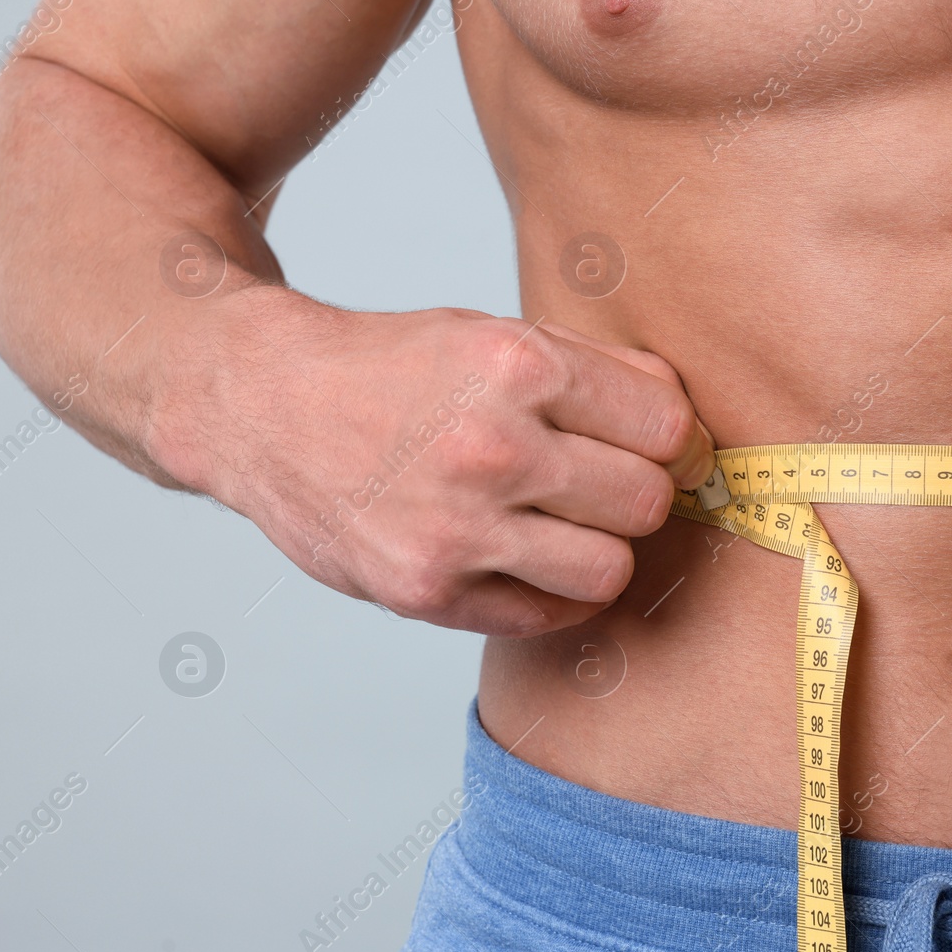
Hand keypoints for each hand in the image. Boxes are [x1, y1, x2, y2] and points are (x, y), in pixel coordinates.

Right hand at [151, 287, 715, 635]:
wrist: (265, 406)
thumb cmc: (395, 369)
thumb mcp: (496, 334)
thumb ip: (599, 372)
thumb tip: (686, 428)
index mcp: (516, 366)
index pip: (665, 426)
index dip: (670, 438)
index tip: (655, 445)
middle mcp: (490, 448)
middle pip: (646, 501)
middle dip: (636, 492)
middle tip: (602, 482)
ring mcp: (456, 528)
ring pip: (610, 569)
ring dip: (601, 549)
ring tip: (567, 524)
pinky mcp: (426, 591)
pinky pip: (548, 617)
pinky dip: (554, 593)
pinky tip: (529, 558)